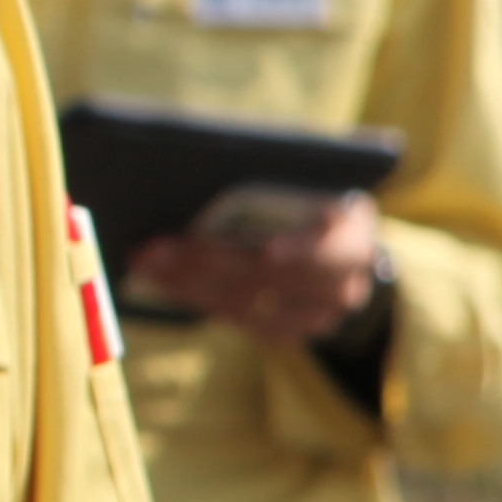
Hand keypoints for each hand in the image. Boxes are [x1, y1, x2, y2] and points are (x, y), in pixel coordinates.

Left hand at [122, 193, 384, 347]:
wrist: (339, 243)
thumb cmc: (309, 198)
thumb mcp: (309, 182)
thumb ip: (274, 180)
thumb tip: (204, 169)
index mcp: (354, 239)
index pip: (329, 250)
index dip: (300, 251)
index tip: (267, 251)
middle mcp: (344, 285)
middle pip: (270, 278)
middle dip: (207, 260)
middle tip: (157, 247)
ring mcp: (320, 315)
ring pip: (249, 304)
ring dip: (189, 283)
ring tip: (147, 262)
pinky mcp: (293, 332)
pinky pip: (242, 324)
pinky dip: (201, 301)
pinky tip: (166, 283)